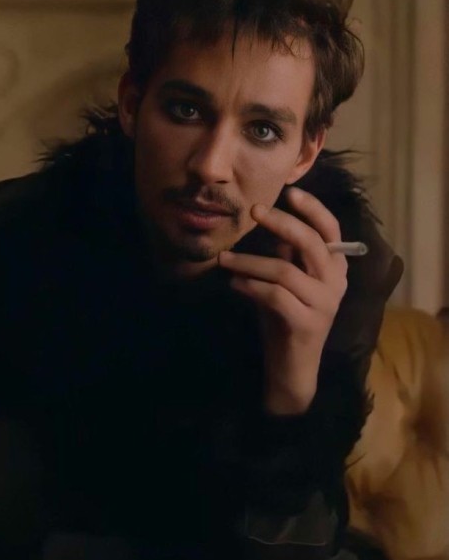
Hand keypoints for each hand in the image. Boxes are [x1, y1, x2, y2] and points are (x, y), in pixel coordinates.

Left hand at [218, 187, 347, 414]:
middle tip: (254, 211)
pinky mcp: (306, 324)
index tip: (290, 193)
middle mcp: (335, 283)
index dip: (313, 209)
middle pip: (311, 243)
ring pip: (284, 270)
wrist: (291, 366)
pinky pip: (274, 295)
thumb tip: (269, 219)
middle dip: (281, 222)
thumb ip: (286, 254)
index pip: (331, 230)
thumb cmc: (285, 317)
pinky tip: (233, 284)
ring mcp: (324, 304)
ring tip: (225, 259)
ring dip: (249, 261)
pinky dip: (249, 286)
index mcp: (335, 268)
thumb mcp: (286, 280)